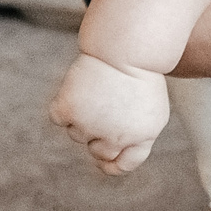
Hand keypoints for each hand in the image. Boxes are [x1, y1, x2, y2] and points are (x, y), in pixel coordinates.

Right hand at [50, 51, 171, 174]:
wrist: (125, 44)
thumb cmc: (139, 75)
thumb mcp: (151, 111)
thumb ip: (135, 141)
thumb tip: (104, 165)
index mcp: (142, 138)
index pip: (121, 166)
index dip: (113, 161)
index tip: (109, 146)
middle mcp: (116, 137)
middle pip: (97, 151)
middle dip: (99, 132)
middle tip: (107, 103)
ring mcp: (91, 125)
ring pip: (77, 134)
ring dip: (83, 116)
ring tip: (98, 90)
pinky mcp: (69, 109)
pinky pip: (59, 117)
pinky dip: (65, 104)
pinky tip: (80, 87)